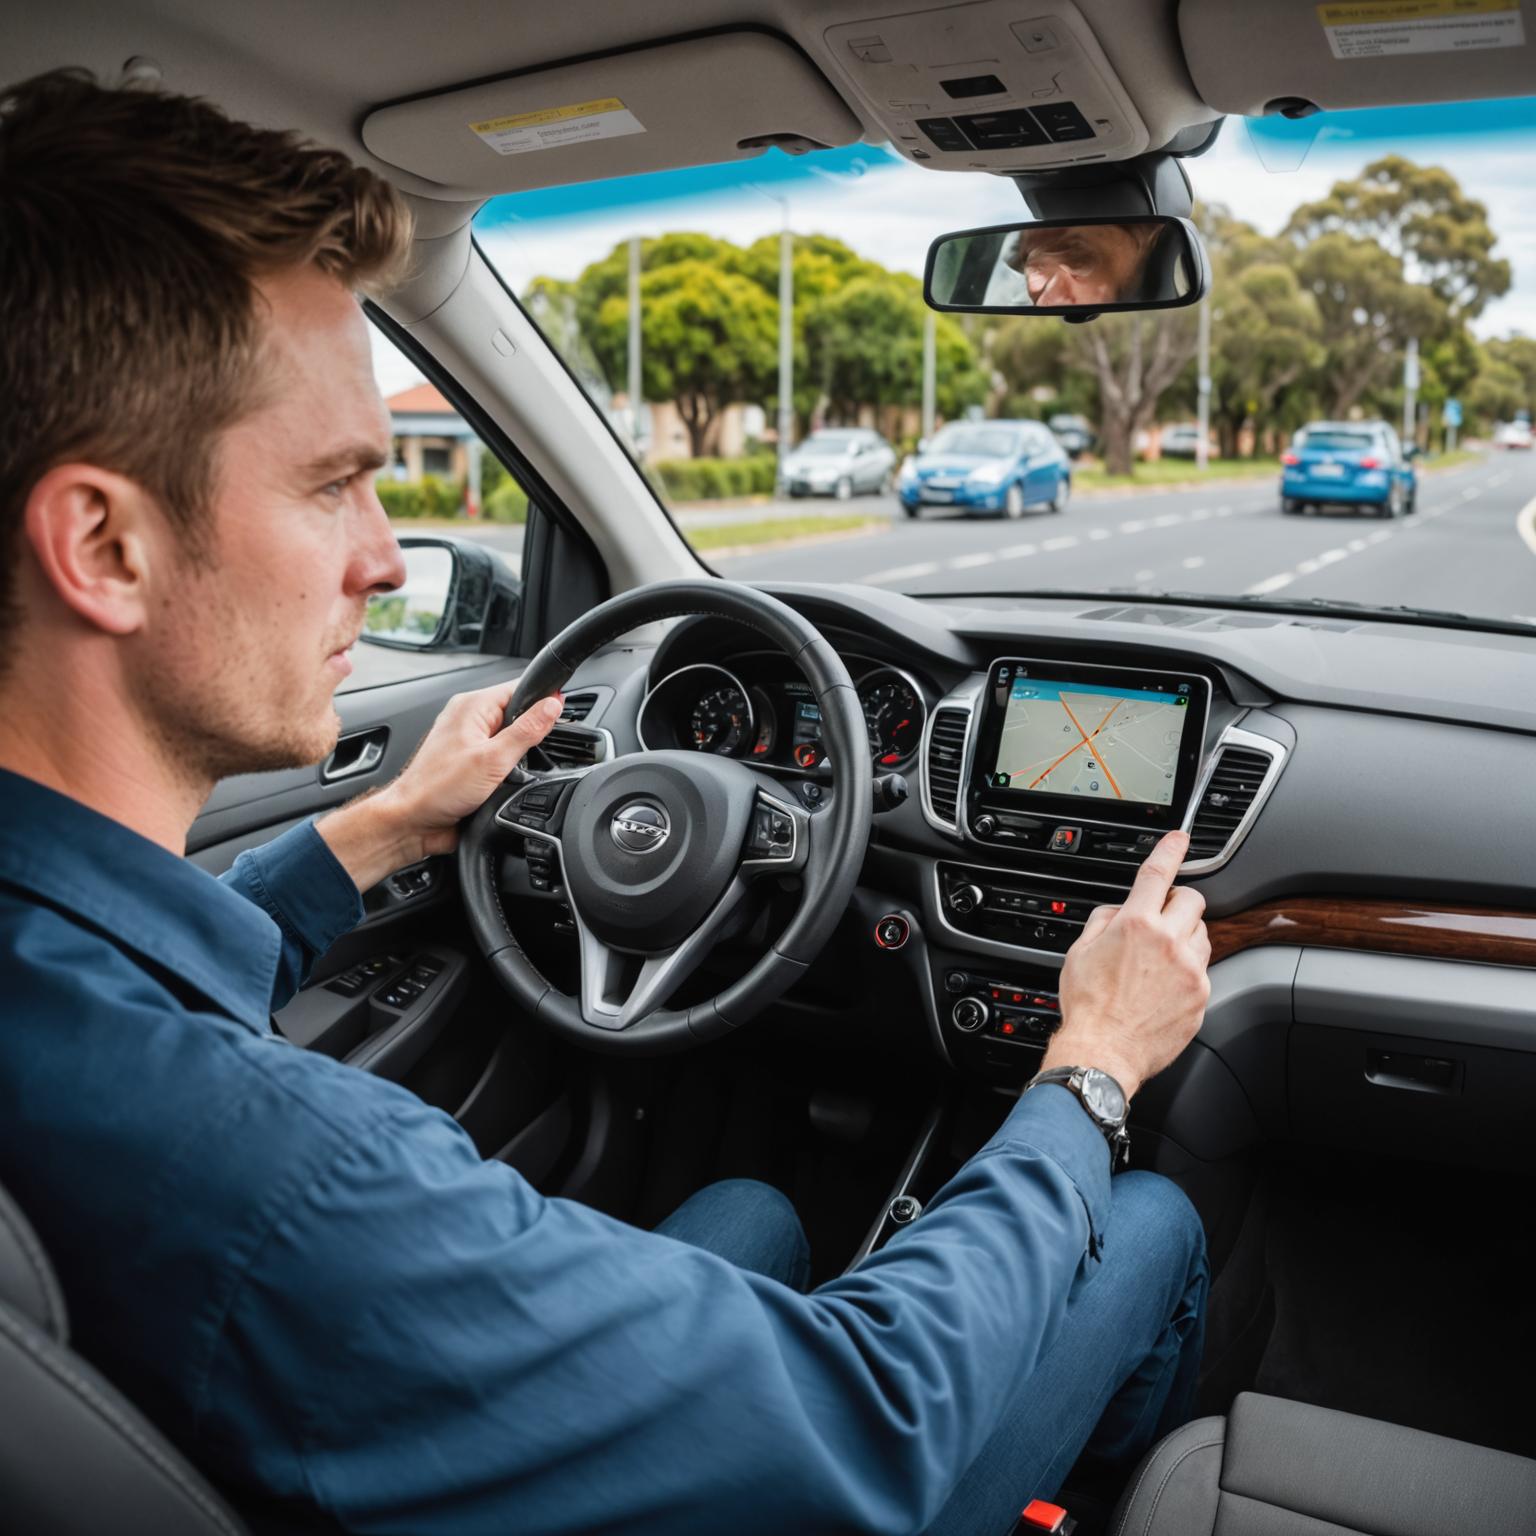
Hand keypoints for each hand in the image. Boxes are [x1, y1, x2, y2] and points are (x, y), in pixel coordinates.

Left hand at [318, 681, 562, 891]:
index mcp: (472, 706)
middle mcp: (467, 718)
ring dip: (516, 756)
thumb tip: (552, 705)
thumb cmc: (437, 789)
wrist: (412, 821)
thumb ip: (527, 731)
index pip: (519, 688)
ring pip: (509, 738)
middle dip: (529, 735)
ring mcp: (466, 739)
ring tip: (506, 773)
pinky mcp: (468, 760)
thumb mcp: (493, 759)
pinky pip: (498, 756)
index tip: (555, 718)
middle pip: (516, 714)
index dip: (542, 701)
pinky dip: (506, 769)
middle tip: (522, 757)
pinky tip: (500, 782)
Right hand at [1041, 830, 1210, 1100]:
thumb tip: (1117, 910)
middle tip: (1162, 916)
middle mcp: (1168, 942)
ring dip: (1185, 935)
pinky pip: (1202, 969)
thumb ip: (1102, 921)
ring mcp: (1190, 970)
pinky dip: (1187, 970)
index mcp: (1135, 925)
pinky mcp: (1201, 995)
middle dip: (1178, 901)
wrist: (1104, 1052)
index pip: (1158, 874)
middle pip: (1192, 900)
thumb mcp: (1079, 953)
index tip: (1180, 838)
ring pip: (1202, 934)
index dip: (1170, 849)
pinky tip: (1165, 986)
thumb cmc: (1088, 1007)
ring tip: (1160, 958)